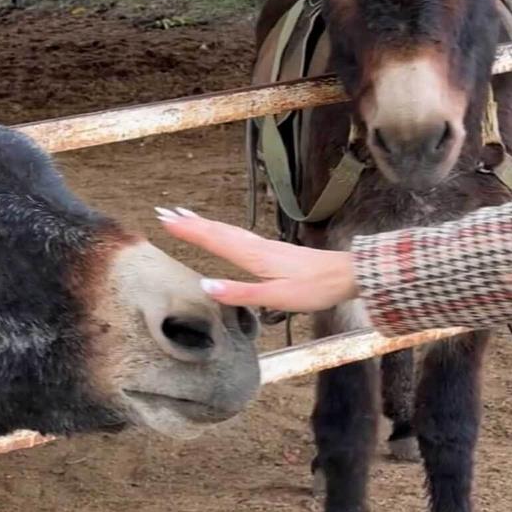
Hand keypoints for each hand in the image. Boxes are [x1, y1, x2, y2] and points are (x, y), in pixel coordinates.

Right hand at [156, 208, 358, 312]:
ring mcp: (265, 246)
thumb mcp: (277, 297)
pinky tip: (221, 233)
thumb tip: (205, 285)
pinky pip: (238, 235)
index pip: (214, 240)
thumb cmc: (315, 288)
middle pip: (217, 231)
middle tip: (163, 213)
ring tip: (184, 216)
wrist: (348, 274)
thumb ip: (241, 293)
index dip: (189, 231)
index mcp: (254, 257)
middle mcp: (256, 247)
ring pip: (227, 231)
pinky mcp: (272, 250)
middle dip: (189, 223)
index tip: (165, 220)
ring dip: (203, 224)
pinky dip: (221, 230)